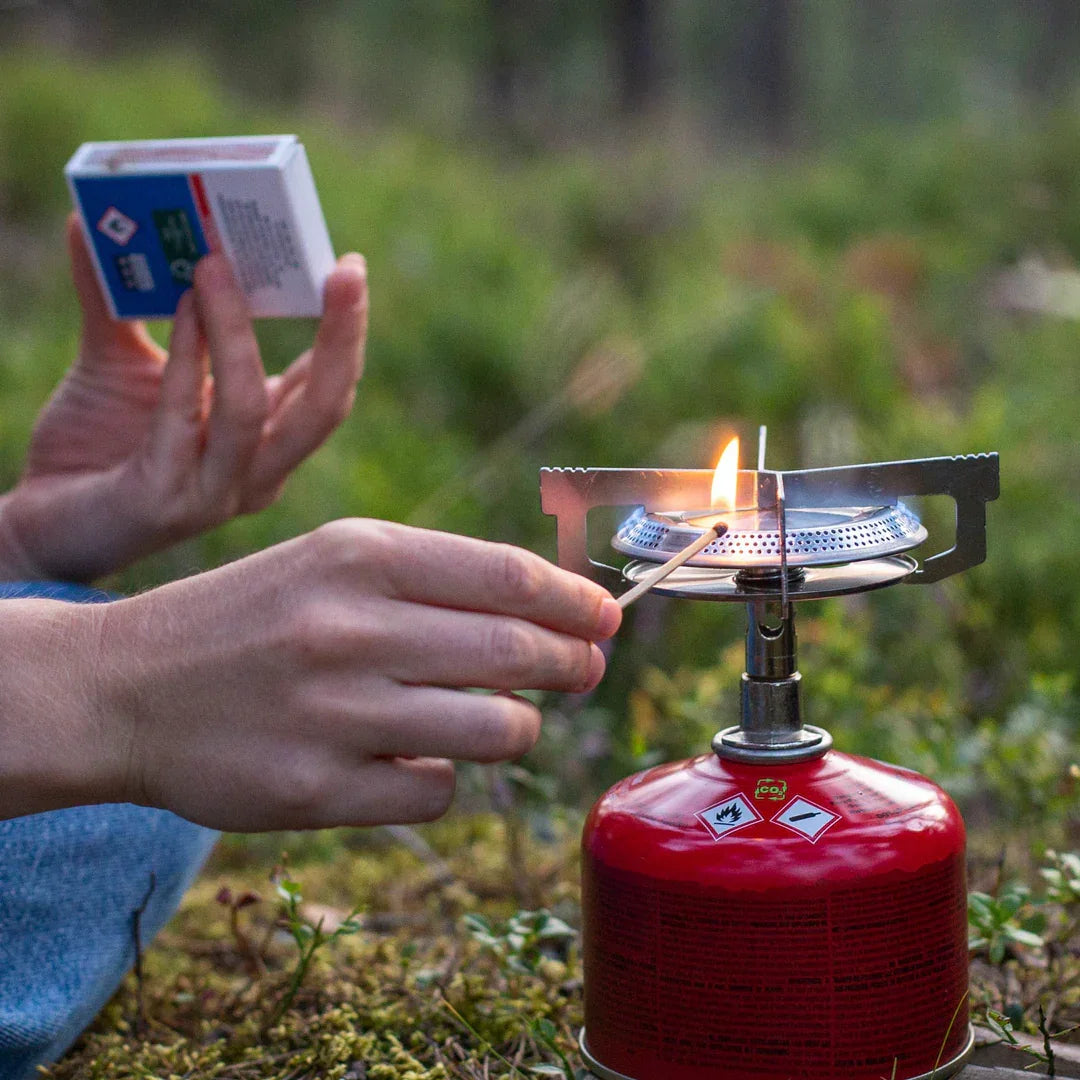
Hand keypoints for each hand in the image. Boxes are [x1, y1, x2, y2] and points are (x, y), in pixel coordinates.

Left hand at [0, 215, 366, 581]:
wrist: (44, 521)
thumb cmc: (94, 445)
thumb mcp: (116, 361)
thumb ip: (116, 300)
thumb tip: (91, 219)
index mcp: (265, 441)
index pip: (325, 387)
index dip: (345, 330)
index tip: (346, 267)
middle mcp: (257, 473)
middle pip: (324, 408)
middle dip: (343, 336)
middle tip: (345, 271)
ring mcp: (216, 493)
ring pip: (251, 410)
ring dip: (237, 333)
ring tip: (214, 265)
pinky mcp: (165, 502)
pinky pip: (185, 420)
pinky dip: (187, 358)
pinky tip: (182, 307)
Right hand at [11, 521, 616, 830]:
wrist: (127, 687)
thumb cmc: (251, 616)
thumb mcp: (332, 561)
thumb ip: (436, 577)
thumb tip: (551, 608)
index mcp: (360, 555)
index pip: (509, 577)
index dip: (576, 602)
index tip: (606, 618)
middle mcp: (350, 628)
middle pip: (517, 653)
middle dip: (573, 664)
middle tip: (586, 669)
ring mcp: (334, 714)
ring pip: (496, 729)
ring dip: (518, 726)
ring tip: (506, 718)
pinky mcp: (317, 791)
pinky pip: (436, 791)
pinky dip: (445, 775)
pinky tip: (413, 758)